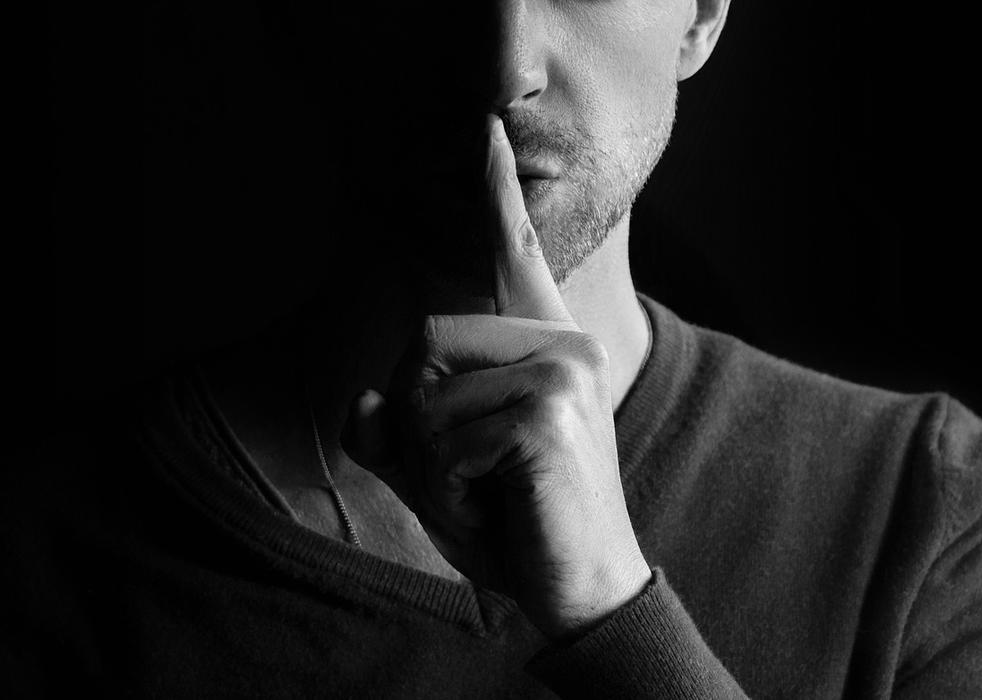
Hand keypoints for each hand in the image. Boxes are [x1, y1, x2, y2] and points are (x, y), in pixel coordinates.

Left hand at [342, 114, 651, 640]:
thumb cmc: (514, 519)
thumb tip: (366, 404)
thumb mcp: (440, 470)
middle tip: (474, 478)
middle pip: (423, 341)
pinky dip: (447, 492)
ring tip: (491, 495)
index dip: (494, 191)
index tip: (482, 128)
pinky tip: (499, 509)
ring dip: (432, 468)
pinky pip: (442, 442)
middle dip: (419, 426)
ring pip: (424, 396)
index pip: (516, 251)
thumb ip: (397, 432)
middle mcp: (562, 339)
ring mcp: (562, 369)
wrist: (581, 586)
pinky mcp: (549, 410)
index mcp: (544, 341)